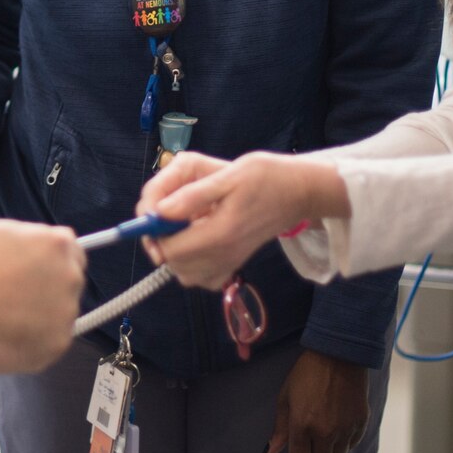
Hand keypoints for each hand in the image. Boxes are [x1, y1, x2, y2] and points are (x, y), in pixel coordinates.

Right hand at [0, 220, 83, 374]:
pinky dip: (35, 338)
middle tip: (17, 294)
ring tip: (5, 315)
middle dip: (50, 286)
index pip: (72, 251)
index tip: (40, 271)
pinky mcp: (58, 343)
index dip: (53, 261)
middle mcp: (70, 276)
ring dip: (42, 313)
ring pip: (60, 312)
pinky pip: (51, 339)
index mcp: (57, 244)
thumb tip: (42, 243)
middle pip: (70, 280)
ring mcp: (66, 312)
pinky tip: (8, 332)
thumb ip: (30, 236)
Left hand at [137, 151, 345, 289]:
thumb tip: (158, 211)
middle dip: (161, 238)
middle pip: (173, 263)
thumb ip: (191, 196)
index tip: (157, 207)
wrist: (298, 191)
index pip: (169, 250)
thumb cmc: (264, 176)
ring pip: (184, 273)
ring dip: (175, 250)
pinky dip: (191, 262)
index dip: (154, 230)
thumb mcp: (227, 176)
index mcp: (220, 234)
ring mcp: (230, 264)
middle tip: (170, 210)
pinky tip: (197, 237)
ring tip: (184, 222)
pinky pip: (202, 277)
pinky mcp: (234, 265)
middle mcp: (224, 256)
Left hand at [267, 350, 371, 452]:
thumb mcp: (286, 397)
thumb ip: (280, 428)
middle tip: (307, 447)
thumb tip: (271, 452)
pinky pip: (351, 446)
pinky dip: (343, 444)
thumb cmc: (306, 374)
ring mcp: (345, 430)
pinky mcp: (361, 425)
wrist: (339, 356)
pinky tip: (337, 429)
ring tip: (322, 437)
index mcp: (303, 426)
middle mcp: (325, 433)